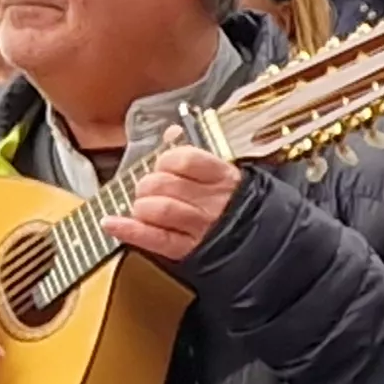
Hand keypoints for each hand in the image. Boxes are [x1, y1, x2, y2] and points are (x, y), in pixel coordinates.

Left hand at [103, 146, 244, 264]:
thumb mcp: (227, 176)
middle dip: (147, 185)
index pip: (184, 159)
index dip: (165, 160)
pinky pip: (154, 239)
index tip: (163, 166)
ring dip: (142, 207)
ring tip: (145, 209)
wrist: (271, 249)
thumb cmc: (242, 209)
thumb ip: (197, 156)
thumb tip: (171, 132)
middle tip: (150, 191)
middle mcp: (213, 202)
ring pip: (158, 209)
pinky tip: (111, 223)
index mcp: (224, 178)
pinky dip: (128, 230)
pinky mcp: (190, 251)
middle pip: (164, 184)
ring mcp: (202, 227)